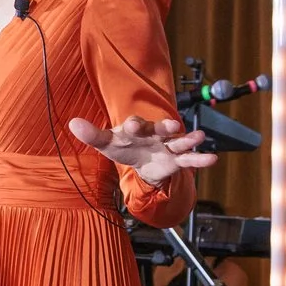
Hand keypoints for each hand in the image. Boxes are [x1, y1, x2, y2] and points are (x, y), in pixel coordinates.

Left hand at [69, 116, 216, 188]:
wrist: (140, 162)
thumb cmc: (123, 147)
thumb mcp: (107, 143)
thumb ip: (92, 134)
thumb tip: (72, 123)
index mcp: (137, 128)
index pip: (136, 124)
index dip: (134, 125)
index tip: (132, 125)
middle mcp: (155, 134)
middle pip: (161, 129)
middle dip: (165, 126)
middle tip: (172, 124)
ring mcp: (167, 146)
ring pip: (179, 141)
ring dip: (189, 139)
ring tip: (200, 136)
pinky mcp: (176, 160)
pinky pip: (189, 159)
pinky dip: (200, 159)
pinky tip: (213, 158)